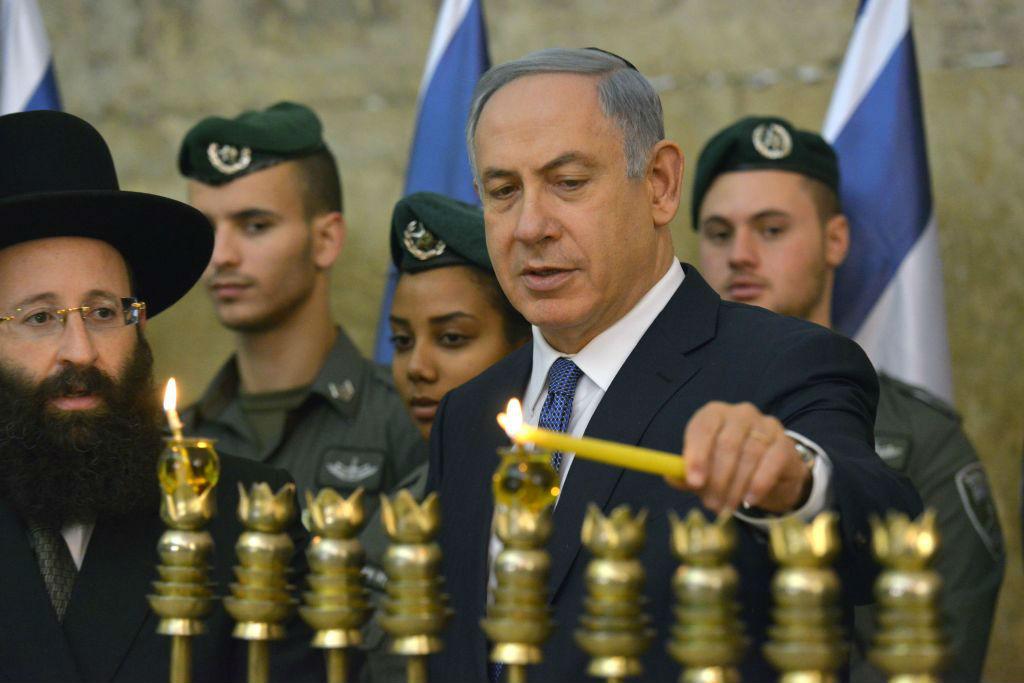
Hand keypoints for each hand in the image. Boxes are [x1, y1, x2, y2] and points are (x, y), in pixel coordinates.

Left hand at [665, 401, 811, 513]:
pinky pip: (771, 463)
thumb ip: (687, 473)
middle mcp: (740, 413)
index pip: (703, 428)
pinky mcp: (784, 443)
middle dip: (717, 479)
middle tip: (711, 504)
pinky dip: (758, 484)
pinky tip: (749, 500)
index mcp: (714, 414)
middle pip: (726, 444)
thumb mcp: (705, 469)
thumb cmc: (730, 466)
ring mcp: (765, 425)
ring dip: (735, 486)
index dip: (697, 455)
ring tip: (726, 508)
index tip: (694, 482)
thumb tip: (672, 477)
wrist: (772, 473)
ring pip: (748, 456)